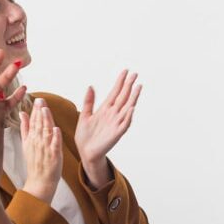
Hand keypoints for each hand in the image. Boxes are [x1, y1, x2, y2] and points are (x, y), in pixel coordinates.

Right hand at [20, 98, 62, 202]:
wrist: (39, 181)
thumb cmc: (35, 162)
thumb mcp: (26, 143)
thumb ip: (25, 127)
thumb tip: (22, 113)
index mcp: (31, 138)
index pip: (33, 122)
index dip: (36, 111)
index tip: (37, 100)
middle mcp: (37, 142)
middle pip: (38, 125)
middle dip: (40, 112)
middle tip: (40, 100)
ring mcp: (45, 149)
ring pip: (45, 132)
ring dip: (46, 121)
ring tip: (45, 109)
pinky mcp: (54, 155)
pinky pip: (55, 145)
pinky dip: (55, 137)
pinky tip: (56, 129)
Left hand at [74, 70, 141, 188]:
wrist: (86, 152)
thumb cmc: (85, 136)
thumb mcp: (84, 116)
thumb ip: (88, 101)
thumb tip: (91, 86)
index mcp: (105, 109)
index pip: (115, 92)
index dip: (120, 82)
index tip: (125, 71)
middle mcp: (113, 114)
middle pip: (123, 97)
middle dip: (129, 86)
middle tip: (135, 74)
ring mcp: (116, 123)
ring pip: (127, 107)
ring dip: (133, 98)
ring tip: (138, 87)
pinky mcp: (116, 133)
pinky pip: (124, 124)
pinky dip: (128, 116)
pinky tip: (131, 108)